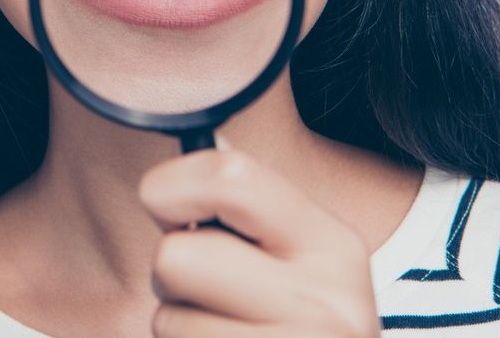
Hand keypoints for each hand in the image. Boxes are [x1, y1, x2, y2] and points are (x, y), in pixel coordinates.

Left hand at [137, 139, 381, 336]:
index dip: (172, 185)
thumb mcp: (306, 260)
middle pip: (178, 256)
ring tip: (221, 328)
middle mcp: (326, 301)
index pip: (229, 178)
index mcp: (334, 245)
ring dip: (178, 324)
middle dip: (170, 272)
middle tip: (200, 287)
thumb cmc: (304, 323)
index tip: (165, 203)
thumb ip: (251, 211)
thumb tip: (171, 177)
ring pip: (168, 319)